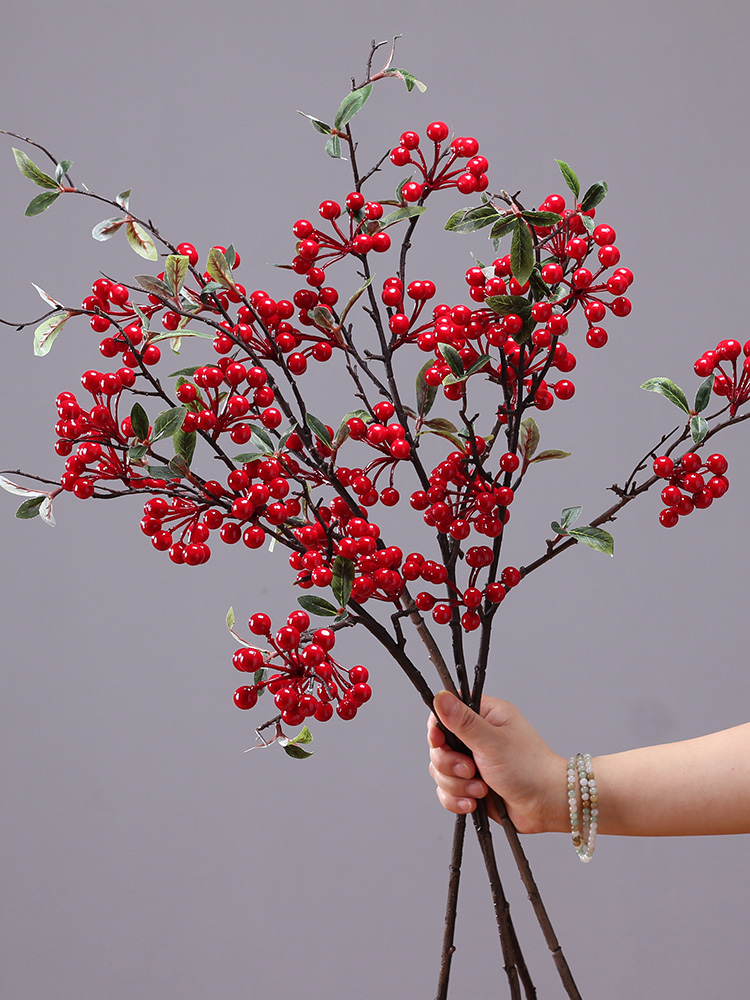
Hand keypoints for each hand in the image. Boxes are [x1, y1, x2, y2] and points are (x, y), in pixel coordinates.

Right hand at [428, 690, 566, 833]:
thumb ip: (463, 722)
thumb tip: (440, 696)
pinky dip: (457, 799)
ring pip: (441, 770)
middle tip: (470, 770)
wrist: (547, 806)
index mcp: (485, 716)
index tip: (439, 741)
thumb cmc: (529, 769)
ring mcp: (473, 761)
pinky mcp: (471, 785)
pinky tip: (474, 802)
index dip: (437, 727)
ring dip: (457, 785)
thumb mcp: (492, 742)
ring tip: (481, 789)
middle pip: (439, 745)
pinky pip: (447, 791)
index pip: (447, 711)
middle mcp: (477, 736)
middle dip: (449, 764)